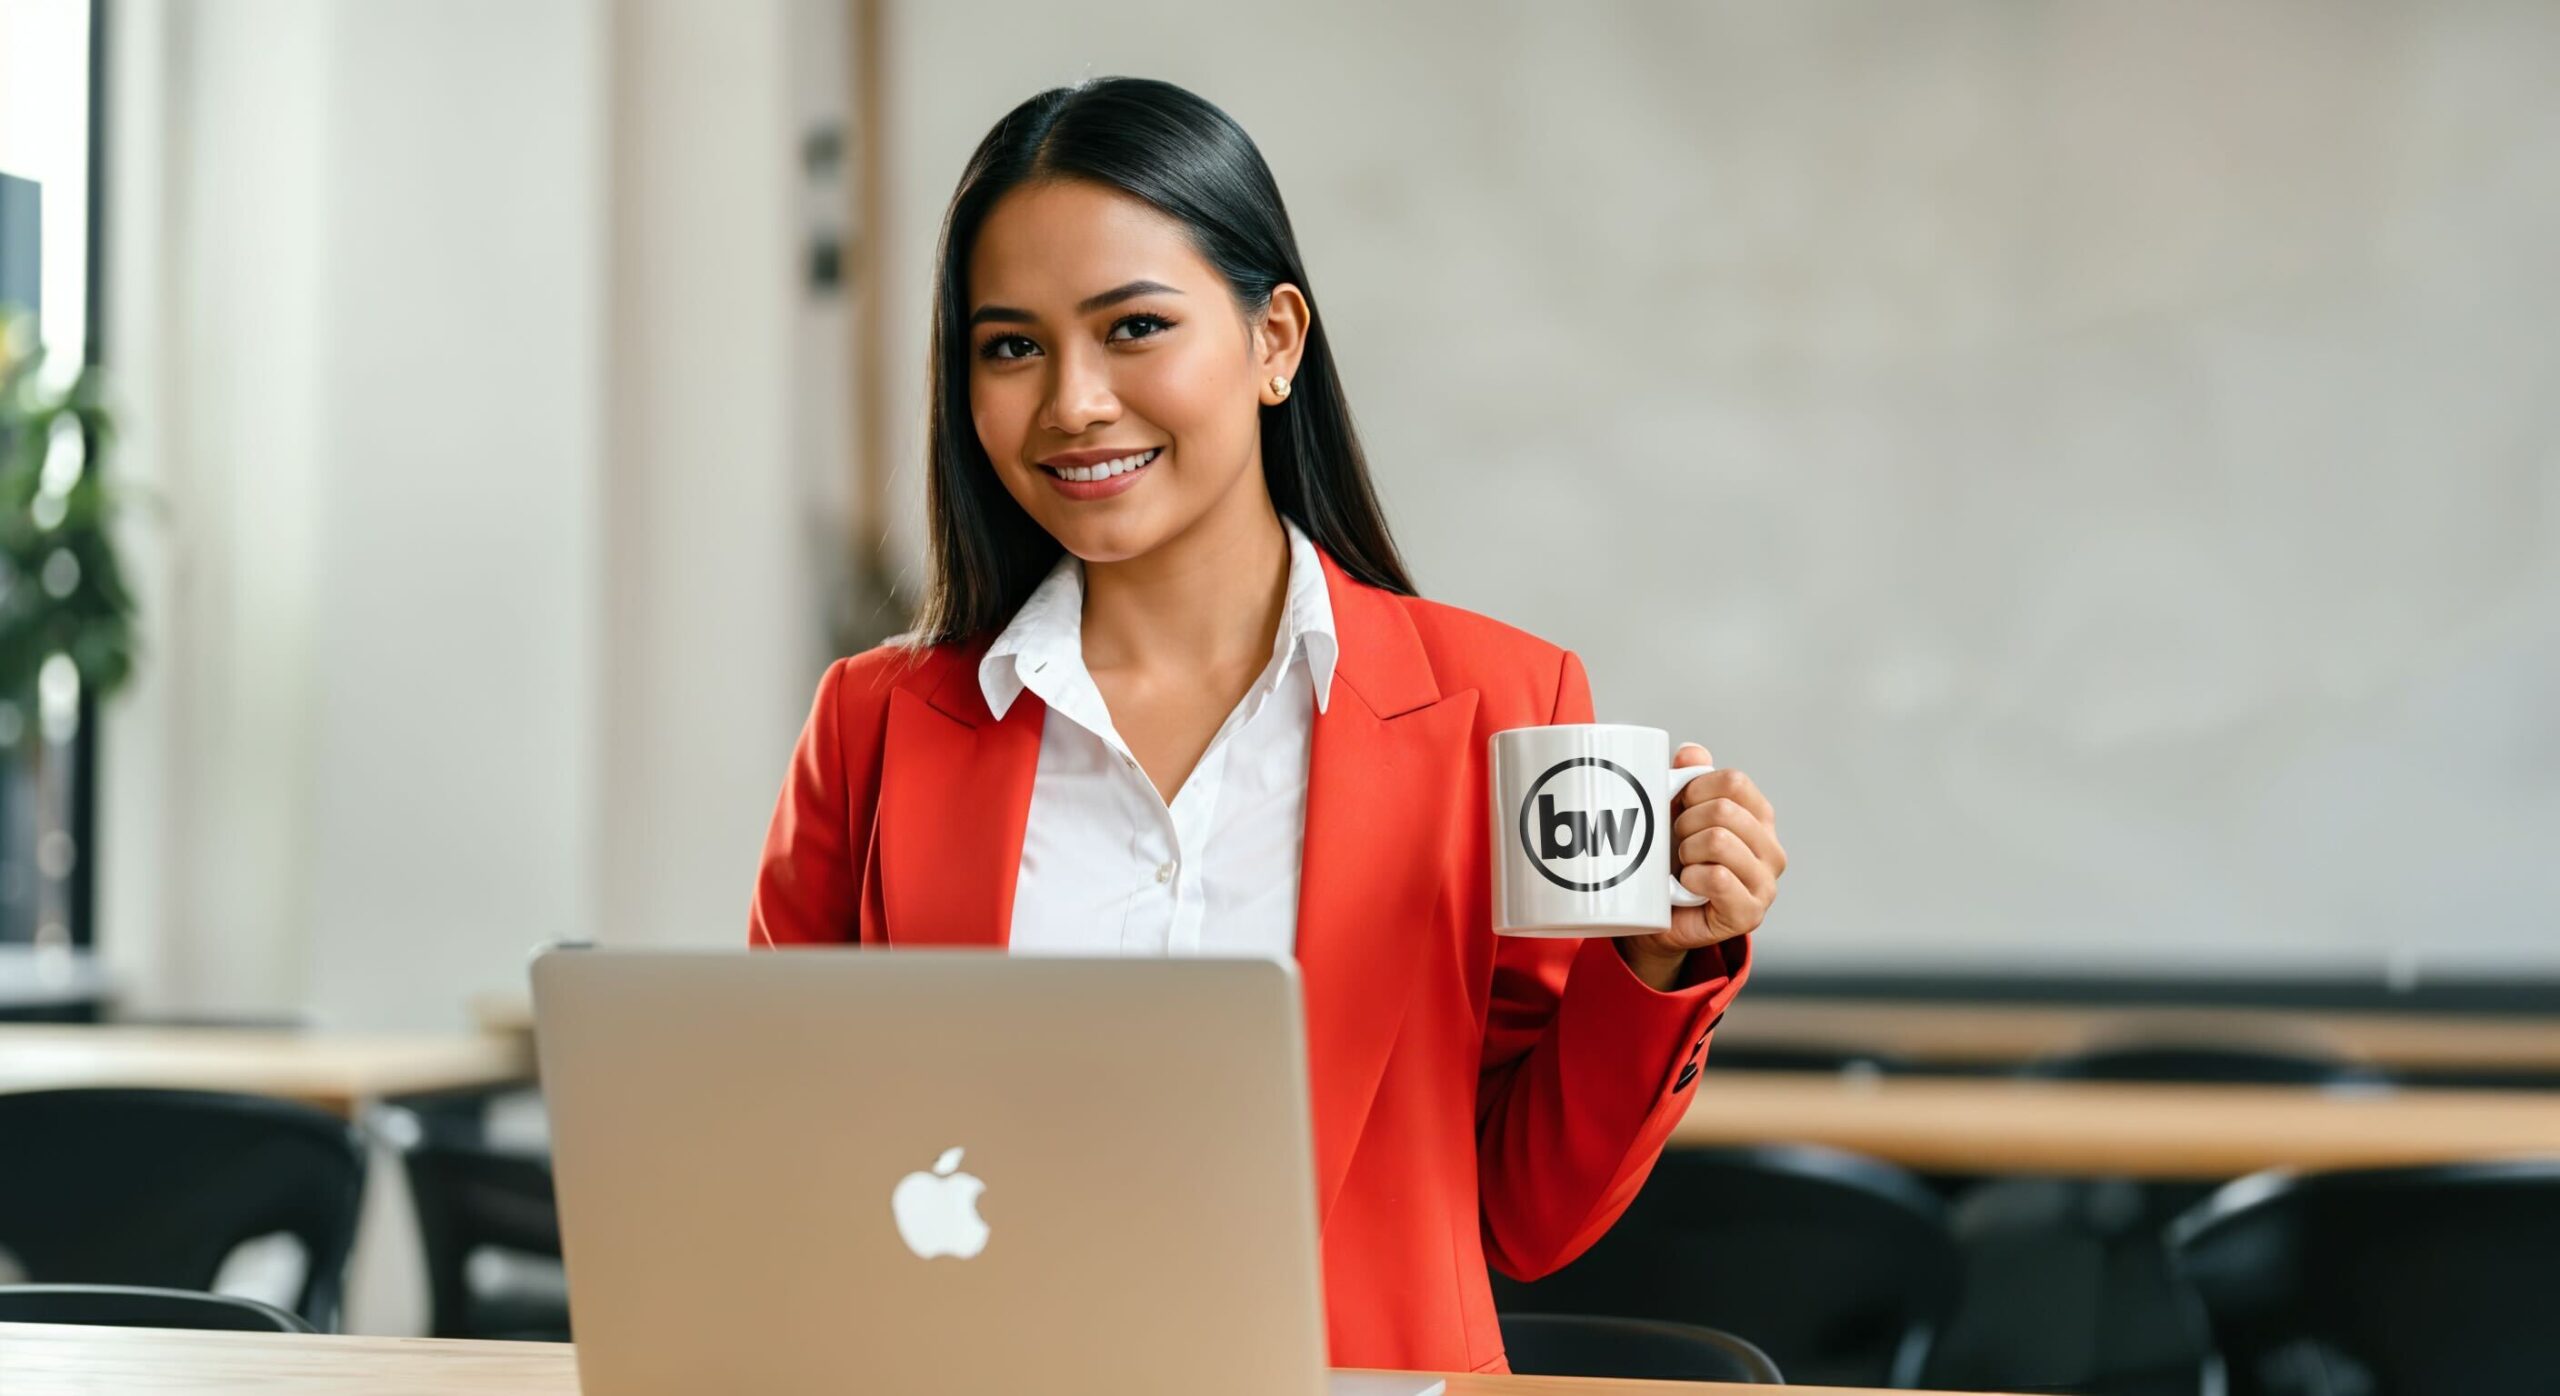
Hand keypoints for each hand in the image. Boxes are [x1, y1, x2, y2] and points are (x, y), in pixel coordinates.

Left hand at [1618, 745, 1786, 985]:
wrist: (1655, 916)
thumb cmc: (1671, 860)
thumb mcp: (1675, 812)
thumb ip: (1687, 777)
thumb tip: (1691, 752)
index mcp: (1759, 818)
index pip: (1733, 781)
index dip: (1695, 788)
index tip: (1679, 807)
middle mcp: (1771, 850)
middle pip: (1724, 810)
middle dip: (1685, 823)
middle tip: (1676, 843)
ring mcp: (1765, 885)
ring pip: (1719, 840)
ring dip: (1686, 851)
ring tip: (1682, 865)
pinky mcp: (1750, 914)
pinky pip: (1719, 878)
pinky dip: (1691, 877)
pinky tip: (1686, 885)